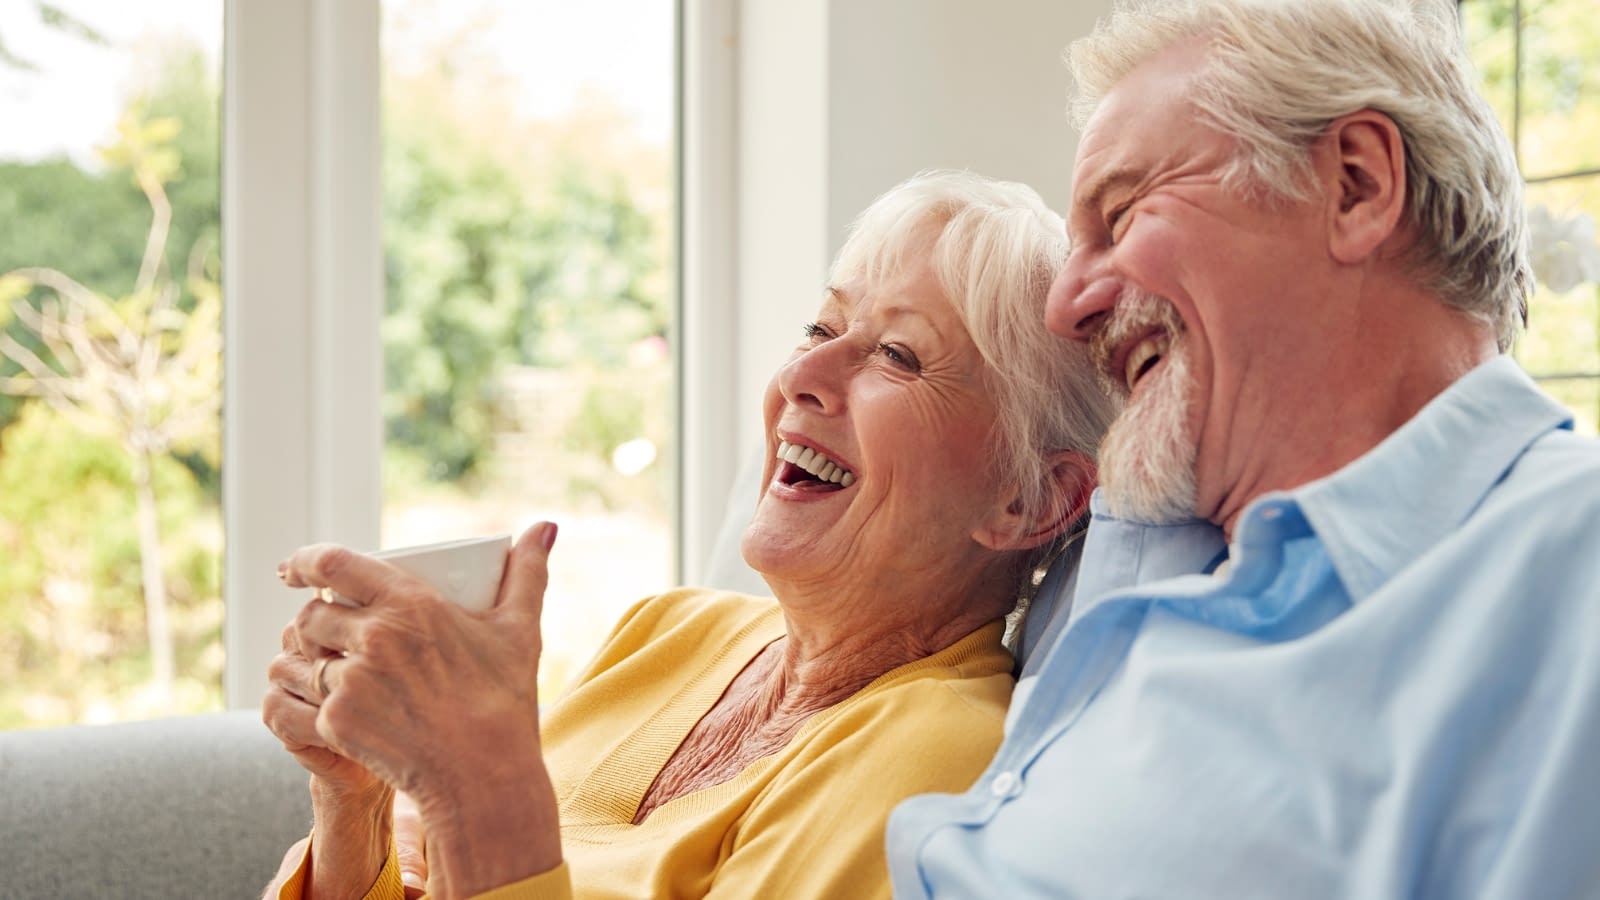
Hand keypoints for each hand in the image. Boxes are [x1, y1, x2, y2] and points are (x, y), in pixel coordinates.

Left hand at [280, 522, 564, 897]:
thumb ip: (528, 571)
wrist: (485, 775)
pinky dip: (312, 703)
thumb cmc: (504, 698)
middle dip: (315, 619)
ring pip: (305, 659)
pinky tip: (331, 711)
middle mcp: (374, 637)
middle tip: (331, 631)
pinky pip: (302, 703)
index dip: (304, 561)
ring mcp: (351, 682)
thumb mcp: (520, 628)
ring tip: (333, 672)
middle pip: (312, 613)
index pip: (332, 563)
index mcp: (410, 603)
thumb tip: (546, 527)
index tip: (293, 569)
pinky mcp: (335, 724)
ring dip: (313, 663)